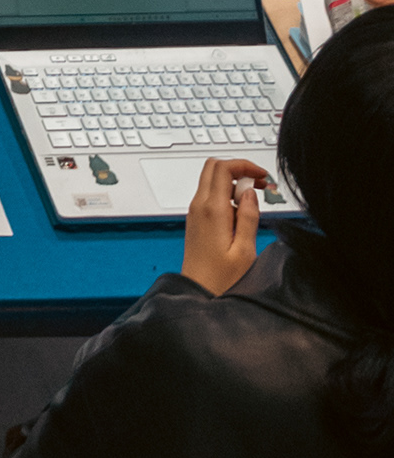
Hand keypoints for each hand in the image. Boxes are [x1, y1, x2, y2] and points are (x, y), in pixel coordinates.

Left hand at [181, 157, 267, 294]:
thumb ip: (248, 217)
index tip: (262, 175)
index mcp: (212, 210)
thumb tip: (250, 192)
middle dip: (238, 168)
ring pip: (211, 179)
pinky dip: (227, 193)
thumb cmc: (222, 279)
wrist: (198, 292)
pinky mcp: (196, 218)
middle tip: (260, 183)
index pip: (223, 168)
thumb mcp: (244, 250)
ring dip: (233, 181)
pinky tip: (242, 211)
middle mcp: (199, 206)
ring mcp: (195, 211)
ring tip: (255, 199)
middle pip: (214, 167)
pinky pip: (210, 194)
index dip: (244, 165)